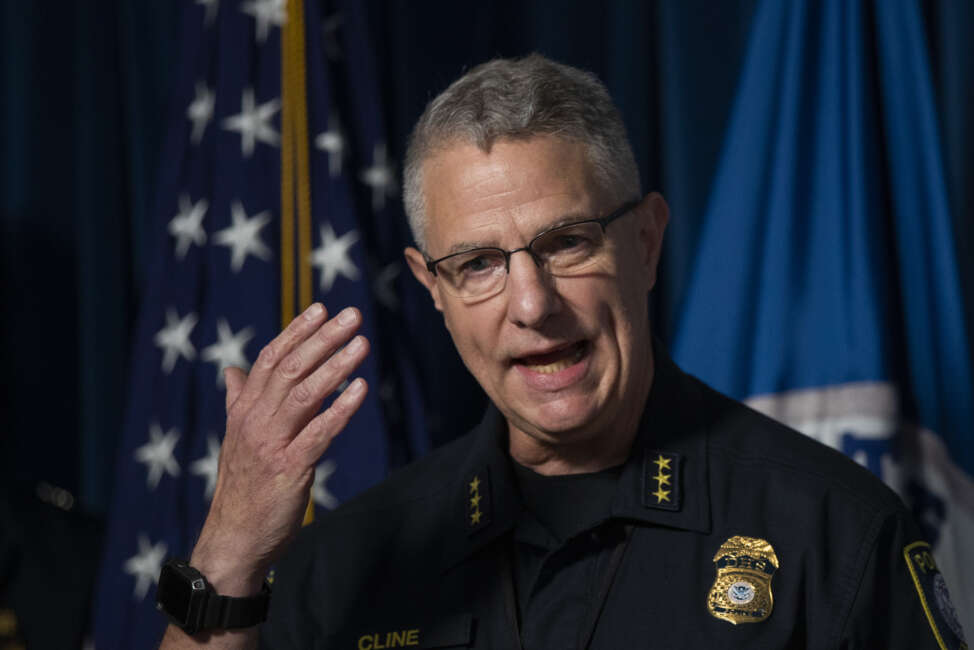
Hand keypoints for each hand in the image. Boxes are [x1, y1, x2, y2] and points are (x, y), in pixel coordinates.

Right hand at [190, 303, 368, 594]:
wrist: (233, 539)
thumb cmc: (243, 487)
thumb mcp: (237, 439)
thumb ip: (239, 401)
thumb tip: (233, 370)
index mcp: (243, 410)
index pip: (269, 359)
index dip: (296, 331)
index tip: (322, 308)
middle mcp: (254, 421)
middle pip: (290, 368)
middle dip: (323, 338)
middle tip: (352, 314)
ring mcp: (271, 443)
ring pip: (305, 394)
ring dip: (336, 365)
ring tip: (362, 343)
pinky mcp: (290, 468)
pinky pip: (319, 432)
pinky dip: (341, 409)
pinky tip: (361, 389)